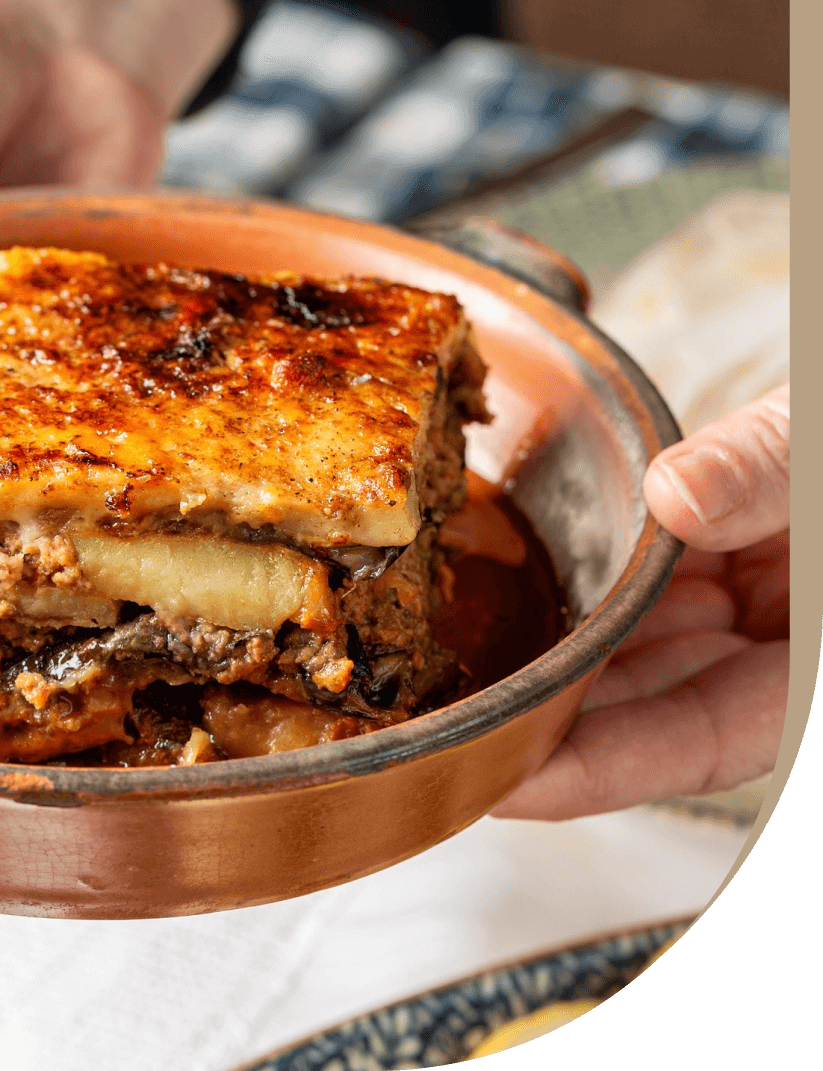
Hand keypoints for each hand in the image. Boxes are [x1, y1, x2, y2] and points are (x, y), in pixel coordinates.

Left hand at [492, 384, 788, 820]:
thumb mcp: (822, 448)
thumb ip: (766, 472)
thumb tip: (679, 497)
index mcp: (807, 662)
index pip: (698, 743)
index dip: (598, 771)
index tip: (506, 780)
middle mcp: (771, 647)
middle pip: (642, 709)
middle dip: (543, 721)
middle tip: (443, 729)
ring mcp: (738, 601)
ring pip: (625, 646)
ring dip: (546, 654)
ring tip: (449, 670)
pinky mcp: (709, 554)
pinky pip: (631, 581)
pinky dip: (575, 583)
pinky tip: (505, 588)